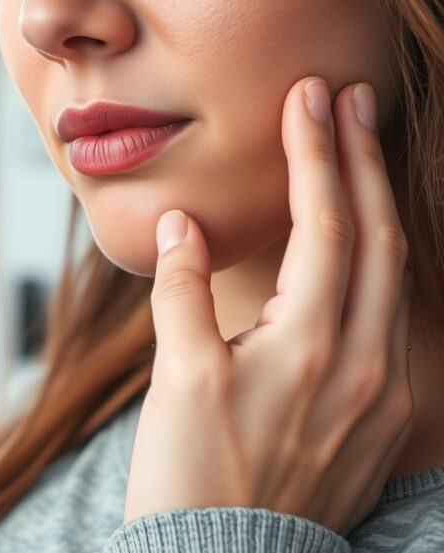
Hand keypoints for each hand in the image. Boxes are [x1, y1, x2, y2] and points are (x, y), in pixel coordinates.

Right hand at [124, 76, 415, 535]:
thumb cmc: (191, 475)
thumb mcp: (177, 377)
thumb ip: (183, 290)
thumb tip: (184, 223)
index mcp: (309, 346)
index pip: (325, 224)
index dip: (316, 154)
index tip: (308, 99)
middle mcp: (362, 364)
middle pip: (379, 236)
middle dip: (365, 160)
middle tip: (351, 100)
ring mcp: (381, 394)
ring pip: (395, 277)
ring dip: (380, 208)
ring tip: (363, 155)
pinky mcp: (380, 420)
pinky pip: (393, 321)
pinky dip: (380, 268)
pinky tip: (365, 249)